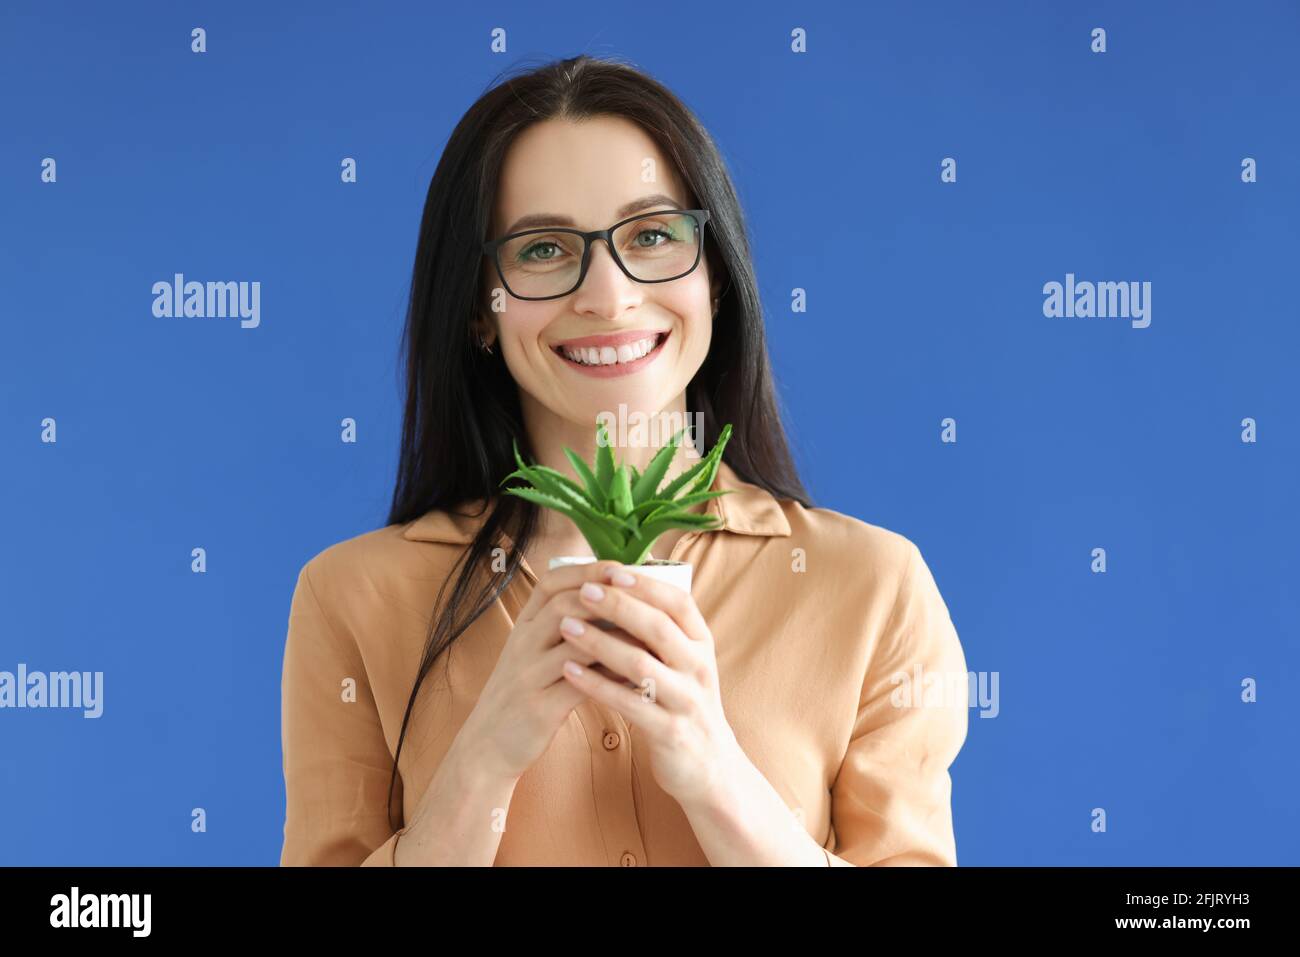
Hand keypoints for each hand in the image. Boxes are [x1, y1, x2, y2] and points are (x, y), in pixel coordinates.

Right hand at [458, 558, 631, 782]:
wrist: (486, 745)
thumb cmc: (524, 693)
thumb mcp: (533, 653)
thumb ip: (561, 628)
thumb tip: (614, 602)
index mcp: (522, 627)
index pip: (550, 584)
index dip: (586, 571)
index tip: (620, 567)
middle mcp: (521, 645)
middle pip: (564, 606)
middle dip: (607, 598)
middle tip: (644, 598)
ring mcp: (528, 676)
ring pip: (575, 644)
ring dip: (616, 636)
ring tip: (650, 634)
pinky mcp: (539, 708)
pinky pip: (582, 685)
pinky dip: (612, 676)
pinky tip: (637, 674)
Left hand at [556, 566, 742, 807]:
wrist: (710, 766)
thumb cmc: (684, 703)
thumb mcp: (685, 663)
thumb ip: (661, 631)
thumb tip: (619, 588)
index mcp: (702, 644)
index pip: (678, 603)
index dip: (646, 585)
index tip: (612, 571)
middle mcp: (699, 668)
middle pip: (658, 628)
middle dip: (619, 606)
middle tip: (583, 592)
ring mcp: (687, 701)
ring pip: (641, 665)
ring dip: (600, 643)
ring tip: (566, 627)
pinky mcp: (670, 731)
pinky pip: (629, 704)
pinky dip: (597, 685)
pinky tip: (570, 671)